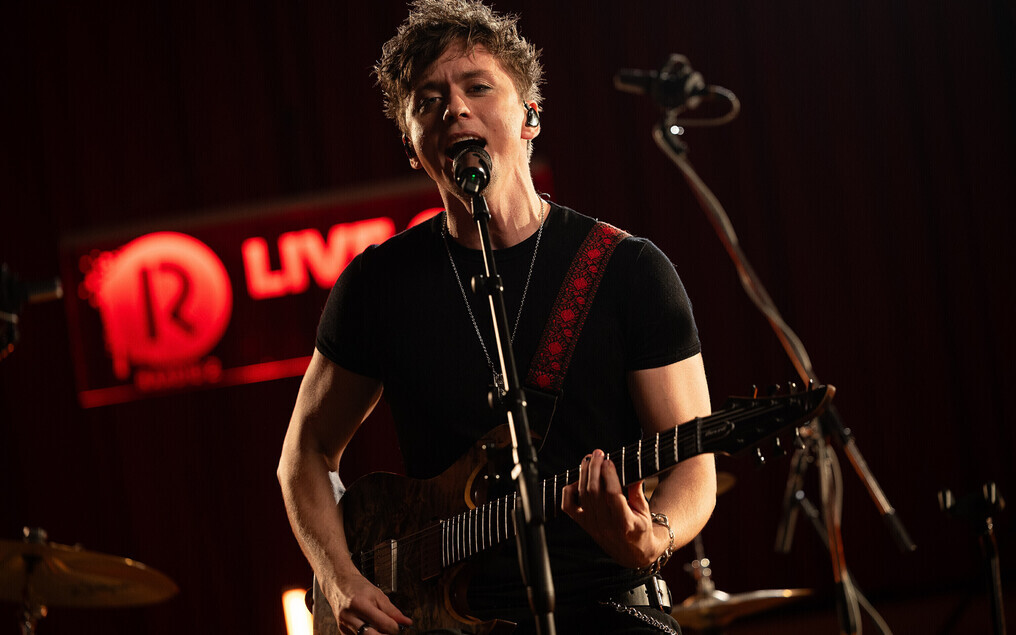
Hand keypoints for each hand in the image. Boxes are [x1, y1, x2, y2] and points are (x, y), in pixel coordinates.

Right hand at [323, 566, 412, 634]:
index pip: (382, 623)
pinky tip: (372, 628)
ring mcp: (344, 625)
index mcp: (360, 604)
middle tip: (392, 631)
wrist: (338, 584)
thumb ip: (392, 611)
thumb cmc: (357, 586)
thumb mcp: (377, 594)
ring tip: (382, 628)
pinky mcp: (342, 631)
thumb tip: (406, 622)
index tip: (399, 627)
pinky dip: (368, 634)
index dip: (394, 628)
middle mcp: (349, 617)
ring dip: (377, 634)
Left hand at [560, 449, 666, 568]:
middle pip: (594, 492)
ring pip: (582, 495)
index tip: (609, 460)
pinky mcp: (583, 525)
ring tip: (588, 460)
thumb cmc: (641, 529)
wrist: (632, 553)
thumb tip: (634, 472)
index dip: (609, 476)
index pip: (612, 495)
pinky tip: (577, 480)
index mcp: (624, 523)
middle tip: (597, 453)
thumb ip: (637, 491)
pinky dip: (569, 491)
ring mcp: (592, 525)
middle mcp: (606, 525)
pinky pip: (568, 506)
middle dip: (594, 468)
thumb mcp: (645, 511)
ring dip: (584, 474)